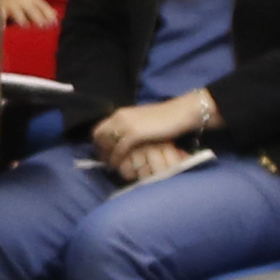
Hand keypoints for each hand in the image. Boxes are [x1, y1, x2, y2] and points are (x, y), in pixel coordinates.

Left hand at [87, 93, 208, 171]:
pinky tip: (118, 166)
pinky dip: (116, 159)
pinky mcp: (134, 133)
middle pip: (99, 136)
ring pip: (107, 144)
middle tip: (105, 163)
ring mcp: (126, 124)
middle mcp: (120, 117)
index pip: (100, 128)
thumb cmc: (166, 119)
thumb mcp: (143, 121)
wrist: (180, 113)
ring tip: (111, 166)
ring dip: (107, 157)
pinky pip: (118, 150)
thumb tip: (124, 140)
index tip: (103, 154)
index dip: (99, 143)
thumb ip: (131, 127)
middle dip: (100, 151)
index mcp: (121, 113)